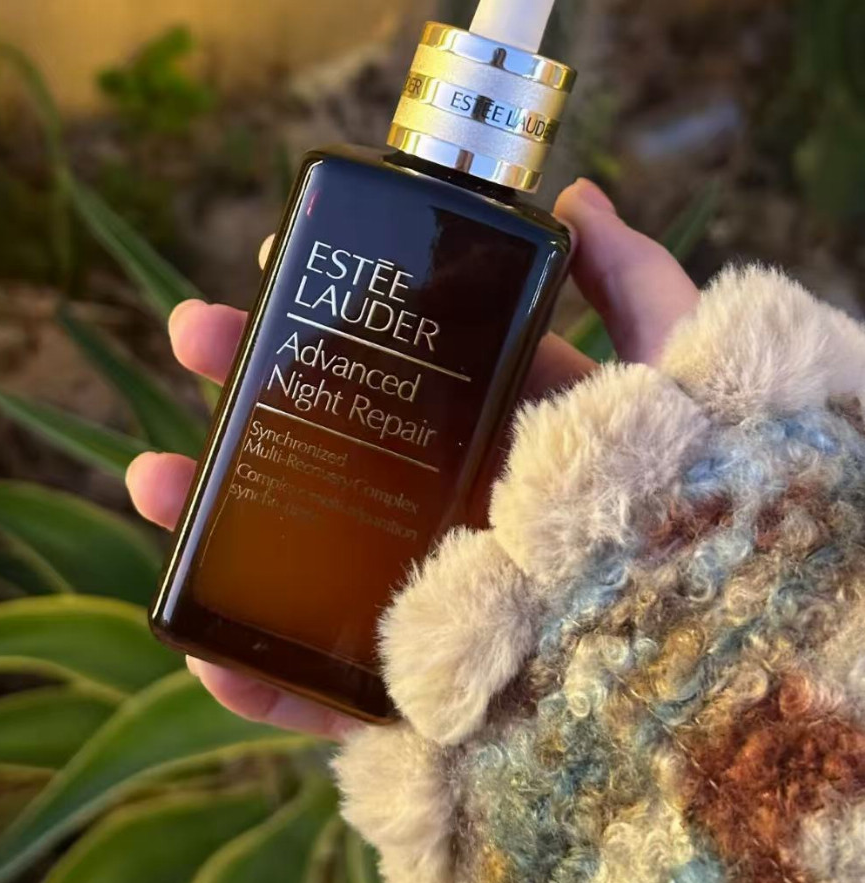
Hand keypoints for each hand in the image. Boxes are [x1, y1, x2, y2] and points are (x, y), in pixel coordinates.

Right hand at [126, 178, 699, 738]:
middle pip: (327, 441)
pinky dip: (252, 671)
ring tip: (153, 479)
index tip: (274, 261)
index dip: (329, 309)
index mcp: (499, 431)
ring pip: (296, 552)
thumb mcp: (685, 368)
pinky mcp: (416, 689)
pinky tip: (202, 642)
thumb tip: (577, 193)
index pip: (397, 359)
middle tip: (194, 336)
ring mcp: (426, 597)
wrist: (729, 658)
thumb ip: (638, 282)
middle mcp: (451, 506)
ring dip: (212, 514)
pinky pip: (319, 686)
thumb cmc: (718, 498)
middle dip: (245, 385)